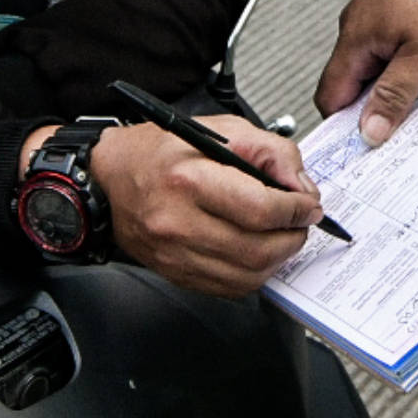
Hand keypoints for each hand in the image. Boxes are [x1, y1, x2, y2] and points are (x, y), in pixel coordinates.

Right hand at [77, 115, 319, 297]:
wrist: (109, 179)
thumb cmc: (160, 152)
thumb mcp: (221, 129)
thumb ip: (271, 151)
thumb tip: (302, 186)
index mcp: (189, 179)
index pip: (260, 209)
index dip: (295, 210)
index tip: (308, 206)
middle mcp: (178, 222)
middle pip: (257, 249)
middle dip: (293, 237)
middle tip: (300, 223)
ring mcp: (174, 254)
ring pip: (247, 275)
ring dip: (278, 259)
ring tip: (282, 237)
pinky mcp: (175, 273)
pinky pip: (229, 288)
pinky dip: (253, 274)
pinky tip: (257, 253)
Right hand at [317, 0, 417, 144]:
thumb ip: (395, 95)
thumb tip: (369, 131)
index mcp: (353, 39)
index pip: (329, 97)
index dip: (344, 126)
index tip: (367, 146)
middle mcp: (356, 26)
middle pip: (352, 84)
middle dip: (374, 107)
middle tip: (402, 126)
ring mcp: (373, 15)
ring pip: (374, 65)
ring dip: (393, 84)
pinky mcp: (392, 6)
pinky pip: (389, 46)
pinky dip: (404, 62)